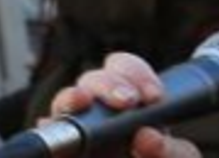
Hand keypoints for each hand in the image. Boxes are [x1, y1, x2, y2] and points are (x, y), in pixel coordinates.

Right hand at [47, 53, 200, 157]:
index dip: (135, 73)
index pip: (124, 68)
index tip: (152, 95)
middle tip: (126, 100)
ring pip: (65, 101)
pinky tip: (52, 125)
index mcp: (131, 103)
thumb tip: (147, 136)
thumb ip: (171, 150)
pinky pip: (47, 131)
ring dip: (72, 97)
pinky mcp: (63, 149)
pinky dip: (48, 127)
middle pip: (92, 79)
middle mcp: (101, 110)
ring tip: (81, 101)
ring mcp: (78, 129)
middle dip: (107, 83)